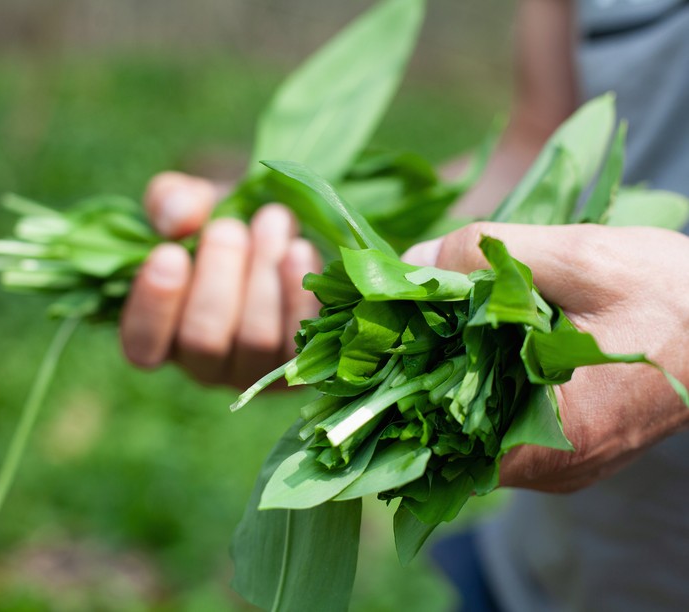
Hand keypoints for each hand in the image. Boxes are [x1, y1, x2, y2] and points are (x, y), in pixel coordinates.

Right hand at [120, 172, 320, 387]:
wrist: (281, 230)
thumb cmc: (219, 220)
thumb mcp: (187, 201)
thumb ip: (170, 202)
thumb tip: (181, 217)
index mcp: (161, 335)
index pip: (143, 345)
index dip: (154, 305)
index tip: (169, 253)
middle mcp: (205, 365)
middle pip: (204, 340)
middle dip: (217, 277)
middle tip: (228, 227)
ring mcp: (256, 369)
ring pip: (257, 340)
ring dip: (263, 276)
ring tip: (271, 221)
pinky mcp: (304, 360)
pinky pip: (302, 338)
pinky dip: (301, 293)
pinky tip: (299, 250)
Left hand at [404, 222, 688, 492]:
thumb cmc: (676, 294)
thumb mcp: (584, 258)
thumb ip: (493, 257)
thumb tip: (410, 264)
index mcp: (557, 435)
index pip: (442, 441)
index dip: (396, 395)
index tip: (370, 352)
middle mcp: (555, 467)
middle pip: (452, 441)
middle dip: (414, 384)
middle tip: (389, 333)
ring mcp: (563, 463)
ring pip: (475, 436)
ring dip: (445, 385)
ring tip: (422, 333)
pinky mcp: (570, 447)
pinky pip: (503, 428)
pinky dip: (478, 390)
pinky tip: (466, 348)